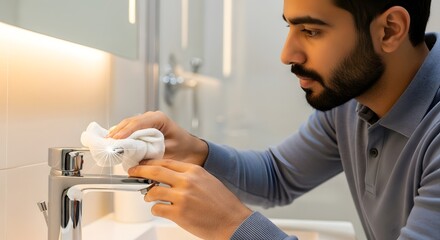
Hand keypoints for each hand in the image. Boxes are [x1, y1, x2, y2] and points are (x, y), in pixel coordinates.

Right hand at [108, 111, 207, 165]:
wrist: (192, 151)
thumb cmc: (184, 149)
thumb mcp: (169, 152)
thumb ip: (153, 154)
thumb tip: (136, 160)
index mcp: (160, 119)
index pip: (139, 123)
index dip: (126, 131)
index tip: (117, 139)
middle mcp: (152, 118)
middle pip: (130, 122)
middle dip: (118, 132)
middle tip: (107, 143)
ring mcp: (147, 122)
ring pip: (128, 125)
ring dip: (117, 134)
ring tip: (107, 143)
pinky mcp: (144, 129)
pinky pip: (130, 130)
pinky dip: (121, 136)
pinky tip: (114, 143)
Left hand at [129, 159, 252, 239]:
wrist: (232, 221)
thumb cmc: (222, 203)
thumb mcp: (207, 181)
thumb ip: (189, 176)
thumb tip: (168, 176)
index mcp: (194, 171)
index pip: (167, 162)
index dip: (151, 163)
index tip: (143, 164)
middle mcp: (187, 181)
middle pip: (156, 171)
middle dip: (140, 171)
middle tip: (133, 172)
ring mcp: (182, 197)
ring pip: (153, 191)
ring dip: (148, 195)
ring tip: (150, 197)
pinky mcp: (179, 213)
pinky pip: (157, 208)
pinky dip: (156, 209)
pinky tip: (161, 210)